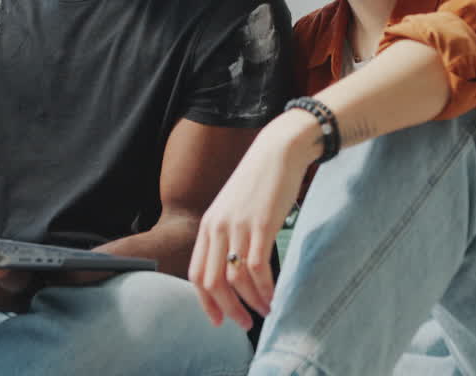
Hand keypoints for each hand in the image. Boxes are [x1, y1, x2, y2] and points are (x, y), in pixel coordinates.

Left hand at [189, 109, 318, 329]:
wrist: (279, 151)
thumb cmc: (260, 182)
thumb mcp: (233, 208)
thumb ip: (228, 235)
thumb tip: (234, 269)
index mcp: (208, 226)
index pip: (196, 274)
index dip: (205, 302)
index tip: (219, 320)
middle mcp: (218, 228)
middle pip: (212, 282)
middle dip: (227, 310)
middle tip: (243, 324)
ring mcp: (238, 226)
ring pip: (236, 279)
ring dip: (251, 302)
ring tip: (266, 310)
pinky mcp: (261, 225)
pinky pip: (258, 267)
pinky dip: (265, 288)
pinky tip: (274, 296)